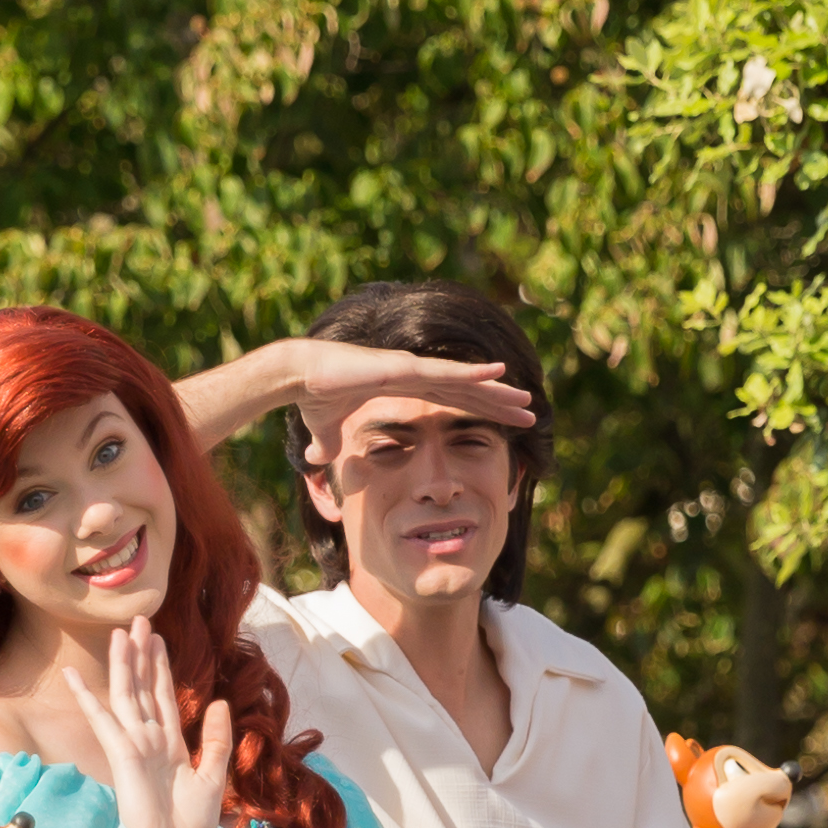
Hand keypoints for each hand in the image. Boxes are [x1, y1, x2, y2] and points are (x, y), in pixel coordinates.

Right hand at [64, 618, 230, 827]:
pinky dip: (85, 695)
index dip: (160, 667)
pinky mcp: (120, 752)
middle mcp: (149, 739)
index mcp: (170, 745)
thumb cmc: (191, 824)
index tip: (158, 639)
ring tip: (121, 631)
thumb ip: (217, 740)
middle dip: (141, 654)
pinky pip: (101, 717)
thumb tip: (218, 702)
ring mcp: (133, 743)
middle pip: (142, 687)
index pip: (162, 696)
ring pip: (126, 693)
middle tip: (140, 620)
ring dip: (122, 662)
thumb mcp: (214, 776)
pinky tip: (71, 674)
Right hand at [288, 340, 536, 465]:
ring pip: (464, 383)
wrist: (298, 378)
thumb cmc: (313, 398)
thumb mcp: (329, 432)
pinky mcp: (404, 368)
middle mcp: (415, 376)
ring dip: (496, 391)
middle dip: (498, 404)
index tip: (503, 422)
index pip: (452, 403)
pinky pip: (445, 373)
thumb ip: (332, 444)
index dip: (479, 412)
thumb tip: (318, 459)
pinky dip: (472, 374)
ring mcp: (412, 370)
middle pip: (467, 393)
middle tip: (530, 413)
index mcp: (405, 390)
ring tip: (525, 399)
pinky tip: (499, 374)